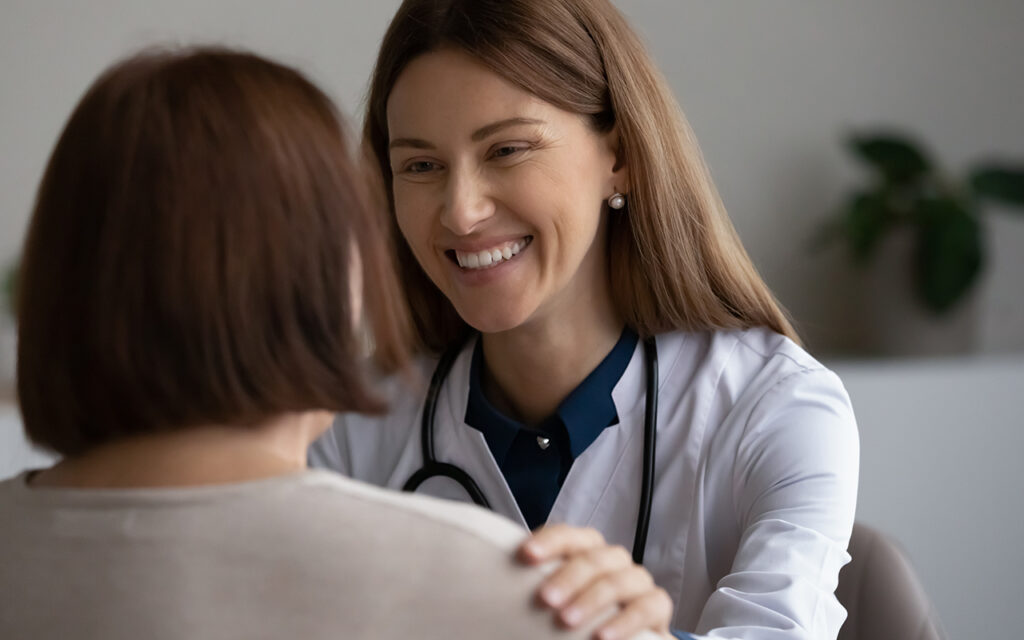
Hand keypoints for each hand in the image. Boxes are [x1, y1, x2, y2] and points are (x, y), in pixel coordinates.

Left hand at [517, 524, 674, 639]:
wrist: (615, 638)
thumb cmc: (580, 615)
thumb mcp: (558, 600)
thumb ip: (541, 588)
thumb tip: (497, 588)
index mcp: (585, 549)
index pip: (567, 536)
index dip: (548, 542)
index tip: (526, 555)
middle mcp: (613, 559)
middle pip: (592, 558)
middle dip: (567, 577)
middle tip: (545, 599)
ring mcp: (637, 580)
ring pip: (617, 580)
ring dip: (591, 600)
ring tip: (567, 621)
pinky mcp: (657, 604)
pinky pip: (646, 607)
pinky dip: (624, 622)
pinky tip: (603, 636)